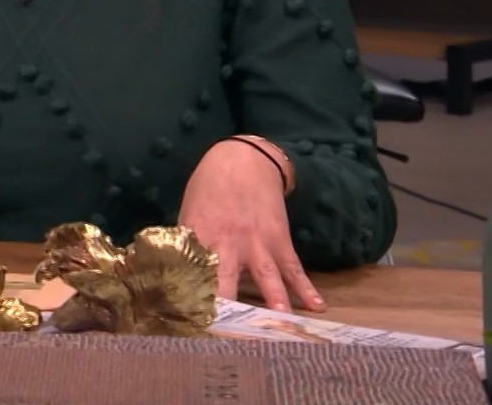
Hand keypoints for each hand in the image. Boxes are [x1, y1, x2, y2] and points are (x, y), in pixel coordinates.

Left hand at [178, 139, 321, 313]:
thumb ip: (186, 243)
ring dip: (274, 301)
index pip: (189, 271)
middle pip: (225, 279)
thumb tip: (175, 271)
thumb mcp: (189, 211)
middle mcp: (228, 242)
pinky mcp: (279, 239)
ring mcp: (257, 242)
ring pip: (266, 276)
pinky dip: (306, 287)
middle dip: (227, 305)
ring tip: (279, 324)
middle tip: (229, 331)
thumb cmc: (208, 187)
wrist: (244, 160)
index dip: (187, 295)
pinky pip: (293, 267)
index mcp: (199, 235)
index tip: (186, 320)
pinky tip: (317, 305)